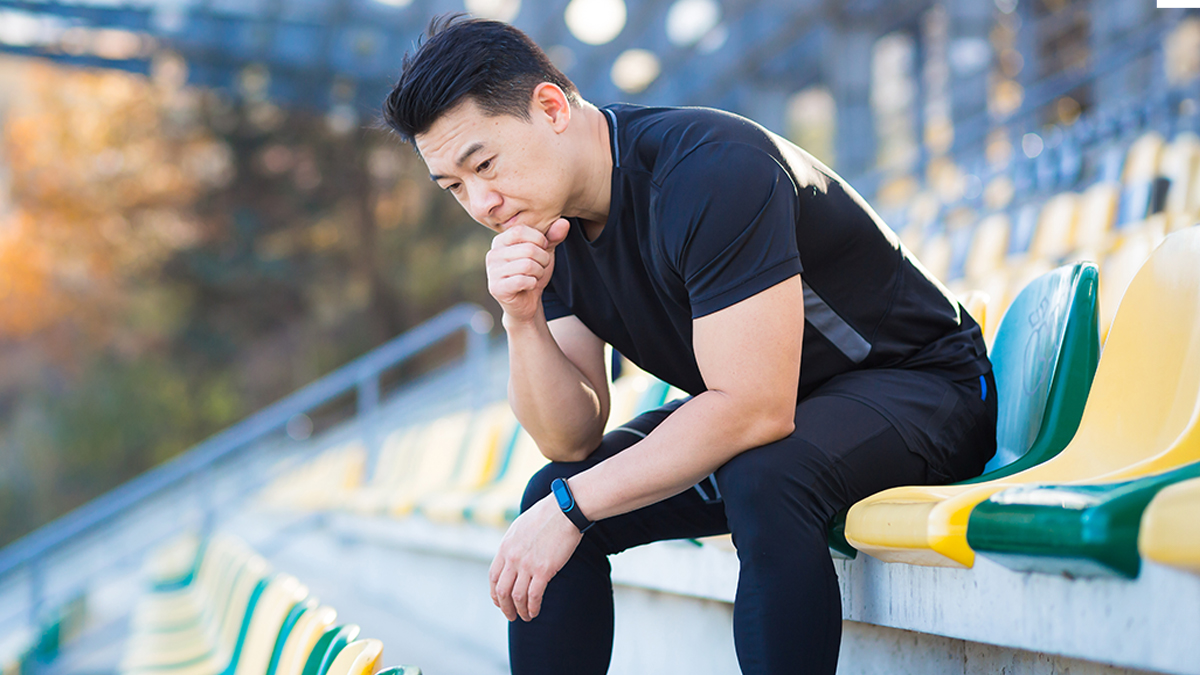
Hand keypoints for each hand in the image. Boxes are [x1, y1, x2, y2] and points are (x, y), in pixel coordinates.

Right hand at [486, 218, 569, 323]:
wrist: (526, 302)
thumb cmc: (532, 272)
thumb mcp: (545, 251)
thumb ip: (553, 236)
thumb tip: (564, 223)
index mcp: (500, 240)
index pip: (520, 230)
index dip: (539, 239)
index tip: (543, 248)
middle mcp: (492, 254)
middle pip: (528, 249)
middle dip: (543, 260)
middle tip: (541, 267)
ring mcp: (492, 272)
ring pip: (527, 265)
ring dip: (539, 272)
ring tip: (535, 276)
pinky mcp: (496, 288)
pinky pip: (522, 280)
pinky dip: (533, 283)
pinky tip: (529, 285)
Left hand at [488, 494, 583, 621]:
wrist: (565, 510)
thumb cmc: (547, 515)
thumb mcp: (521, 527)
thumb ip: (513, 544)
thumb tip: (513, 555)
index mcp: (505, 547)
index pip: (493, 577)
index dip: (495, 594)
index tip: (500, 602)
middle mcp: (512, 558)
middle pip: (502, 591)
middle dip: (505, 607)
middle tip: (511, 615)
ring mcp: (527, 565)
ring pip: (517, 597)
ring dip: (520, 610)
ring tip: (525, 617)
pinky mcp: (544, 570)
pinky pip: (534, 595)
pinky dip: (533, 607)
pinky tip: (535, 612)